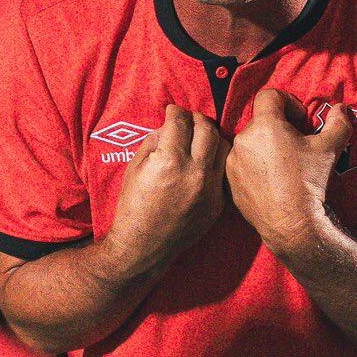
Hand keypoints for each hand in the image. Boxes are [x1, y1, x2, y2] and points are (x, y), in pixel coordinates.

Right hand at [99, 104, 227, 278]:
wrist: (143, 246)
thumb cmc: (133, 206)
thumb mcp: (135, 167)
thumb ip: (154, 141)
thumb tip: (170, 125)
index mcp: (170, 161)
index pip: (180, 121)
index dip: (175, 111)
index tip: (172, 110)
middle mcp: (194, 172)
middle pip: (207, 128)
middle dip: (196, 119)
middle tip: (187, 120)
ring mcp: (210, 189)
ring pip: (223, 147)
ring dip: (211, 136)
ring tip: (199, 138)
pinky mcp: (218, 203)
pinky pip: (223, 171)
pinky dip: (214, 161)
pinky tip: (204, 161)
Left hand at [227, 89, 348, 260]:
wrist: (293, 225)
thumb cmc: (310, 183)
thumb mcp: (331, 148)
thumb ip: (338, 122)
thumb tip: (341, 109)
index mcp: (265, 126)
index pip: (270, 96)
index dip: (288, 102)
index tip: (301, 121)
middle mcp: (243, 140)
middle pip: (260, 121)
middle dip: (279, 127)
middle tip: (298, 144)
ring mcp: (233, 163)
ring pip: (250, 143)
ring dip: (266, 147)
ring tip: (285, 165)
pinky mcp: (230, 183)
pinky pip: (243, 165)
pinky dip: (256, 166)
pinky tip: (274, 181)